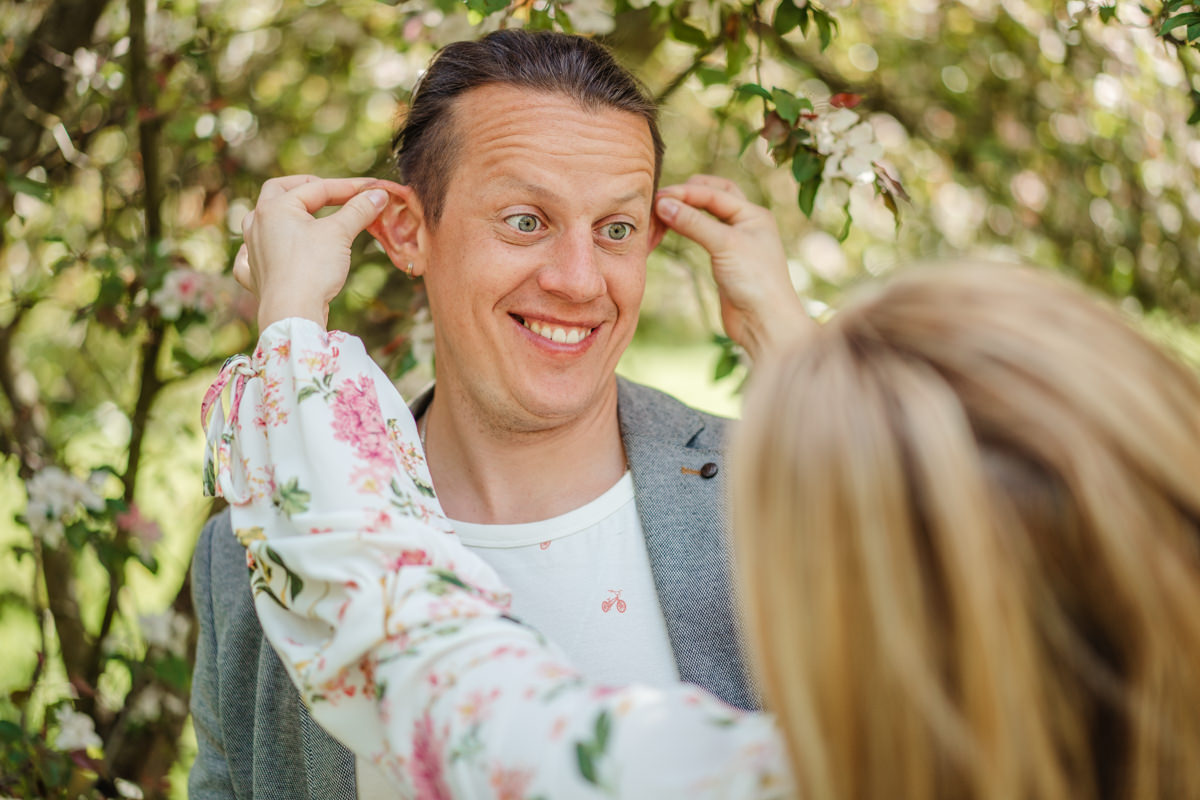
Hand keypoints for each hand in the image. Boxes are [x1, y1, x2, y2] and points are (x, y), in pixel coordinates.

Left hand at [233, 175, 389, 329]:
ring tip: (302, 216)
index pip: (317, 188)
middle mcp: (257, 223)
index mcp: (275, 207)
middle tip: (330, 193)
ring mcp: (251, 249)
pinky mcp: (253, 275)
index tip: (372, 190)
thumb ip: (358, 210)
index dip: (348, 188)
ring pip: (262, 220)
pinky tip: (269, 249)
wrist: (293, 313)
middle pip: (279, 192)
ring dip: (283, 214)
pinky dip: (263, 248)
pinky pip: (251, 254)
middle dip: (306, 188)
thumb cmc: (313, 268)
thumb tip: (379, 195)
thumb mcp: (340, 234)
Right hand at [654, 175, 812, 360]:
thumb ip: (694, 223)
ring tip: (660, 214)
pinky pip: (702, 236)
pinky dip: (686, 229)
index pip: (714, 193)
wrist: (764, 324)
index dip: (685, 193)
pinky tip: (671, 230)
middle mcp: (746, 224)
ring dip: (685, 211)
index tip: (658, 198)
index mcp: (753, 214)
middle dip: (687, 194)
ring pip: (706, 216)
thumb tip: (662, 203)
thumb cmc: (756, 282)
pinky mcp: (724, 261)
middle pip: (713, 197)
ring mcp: (735, 242)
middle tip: (660, 199)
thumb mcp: (725, 245)